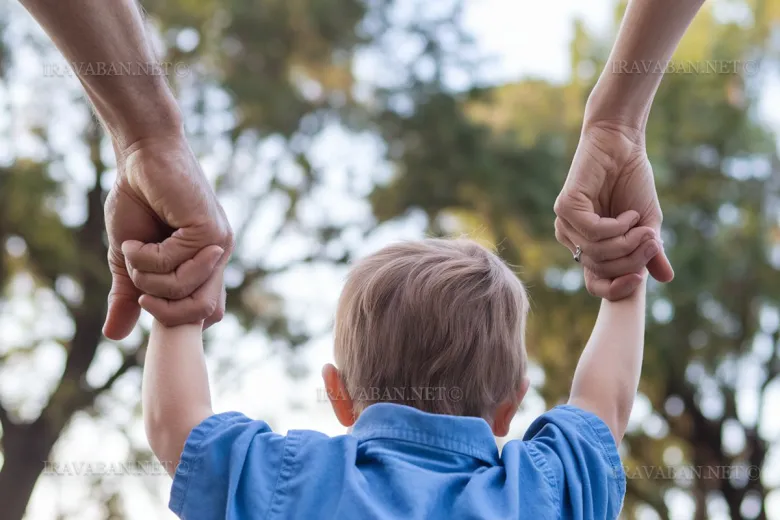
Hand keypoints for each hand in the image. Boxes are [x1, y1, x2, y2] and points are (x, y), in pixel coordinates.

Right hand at [102, 133, 233, 338]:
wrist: (141, 157)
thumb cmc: (137, 201)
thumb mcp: (128, 259)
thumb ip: (127, 295)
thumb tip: (113, 336)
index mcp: (206, 265)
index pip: (207, 312)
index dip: (176, 318)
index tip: (144, 300)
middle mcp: (218, 257)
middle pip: (204, 312)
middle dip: (164, 309)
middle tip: (139, 292)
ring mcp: (216, 244)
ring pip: (182, 290)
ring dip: (147, 278)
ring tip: (133, 251)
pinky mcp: (207, 230)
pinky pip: (173, 265)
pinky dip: (145, 258)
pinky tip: (135, 240)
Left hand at [554, 121, 673, 299]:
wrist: (623, 146)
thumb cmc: (632, 182)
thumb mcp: (647, 223)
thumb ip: (650, 251)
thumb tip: (666, 279)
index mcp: (588, 247)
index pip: (595, 283)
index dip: (616, 289)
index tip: (640, 280)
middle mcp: (573, 239)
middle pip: (601, 270)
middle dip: (631, 260)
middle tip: (652, 242)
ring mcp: (566, 224)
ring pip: (597, 253)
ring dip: (627, 243)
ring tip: (644, 227)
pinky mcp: (565, 208)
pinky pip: (594, 233)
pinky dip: (617, 227)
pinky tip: (630, 215)